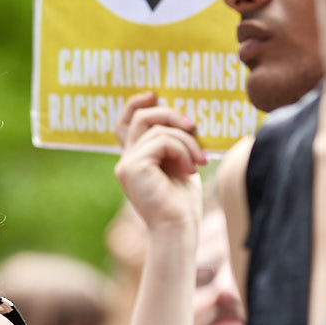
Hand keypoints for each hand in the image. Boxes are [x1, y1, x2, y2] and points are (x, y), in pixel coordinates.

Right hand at [113, 92, 206, 235]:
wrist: (178, 229)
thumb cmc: (183, 204)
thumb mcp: (181, 166)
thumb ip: (175, 144)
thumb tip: (184, 119)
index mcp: (135, 160)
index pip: (126, 124)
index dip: (135, 104)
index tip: (154, 95)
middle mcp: (126, 161)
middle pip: (143, 117)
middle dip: (171, 115)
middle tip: (194, 127)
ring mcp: (126, 164)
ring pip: (157, 129)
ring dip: (186, 141)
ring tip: (199, 161)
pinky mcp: (132, 167)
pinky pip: (161, 141)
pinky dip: (182, 150)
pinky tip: (190, 169)